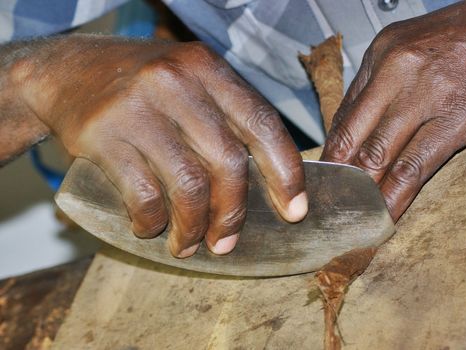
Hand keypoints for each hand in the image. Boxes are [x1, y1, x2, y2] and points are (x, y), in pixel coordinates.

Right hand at [15, 35, 306, 256]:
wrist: (67, 71)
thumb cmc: (143, 87)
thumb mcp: (190, 82)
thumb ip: (227, 117)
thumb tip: (272, 180)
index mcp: (208, 68)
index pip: (262, 123)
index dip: (285, 172)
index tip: (294, 210)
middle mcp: (176, 81)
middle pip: (228, 162)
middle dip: (233, 213)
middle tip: (227, 242)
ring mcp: (137, 106)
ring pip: (188, 185)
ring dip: (194, 227)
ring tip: (189, 244)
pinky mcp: (102, 134)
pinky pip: (144, 195)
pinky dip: (152, 222)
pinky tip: (150, 228)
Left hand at [322, 0, 465, 219]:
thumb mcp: (424, 44)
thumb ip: (392, 82)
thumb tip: (370, 125)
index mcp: (385, 51)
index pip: (344, 112)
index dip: (333, 152)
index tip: (328, 177)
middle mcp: (396, 68)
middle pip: (351, 136)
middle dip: (337, 178)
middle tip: (330, 206)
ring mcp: (426, 93)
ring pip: (376, 154)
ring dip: (362, 194)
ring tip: (351, 219)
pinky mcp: (459, 118)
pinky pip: (414, 166)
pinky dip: (395, 198)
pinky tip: (386, 217)